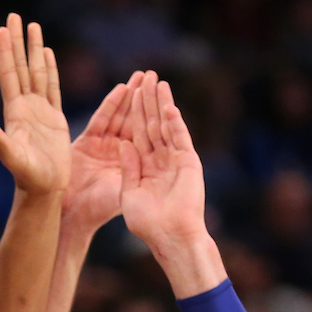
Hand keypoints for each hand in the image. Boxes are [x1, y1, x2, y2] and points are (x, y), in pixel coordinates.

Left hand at [0, 15, 70, 196]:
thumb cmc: (27, 177)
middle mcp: (25, 107)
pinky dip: (50, 69)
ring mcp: (40, 111)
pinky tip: (47, 54)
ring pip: (37, 73)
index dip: (6, 51)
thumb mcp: (11, 157)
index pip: (9, 74)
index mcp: (14, 112)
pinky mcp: (55, 118)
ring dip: (35, 50)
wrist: (43, 190)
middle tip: (14, 15)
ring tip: (33, 26)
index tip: (3, 28)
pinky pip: (52, 87)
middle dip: (18, 41)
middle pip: (21, 66)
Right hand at [63, 72, 142, 233]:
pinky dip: (111, 105)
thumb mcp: (127, 191)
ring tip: (141, 76)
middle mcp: (118, 152)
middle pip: (135, 120)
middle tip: (154, 75)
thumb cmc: (100, 210)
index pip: (148, 134)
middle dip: (144, 98)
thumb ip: (136, 170)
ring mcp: (102, 146)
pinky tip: (122, 90)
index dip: (156, 115)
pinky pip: (102, 120)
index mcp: (132, 163)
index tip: (167, 96)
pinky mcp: (86, 143)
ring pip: (120, 116)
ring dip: (130, 95)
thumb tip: (148, 148)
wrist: (73, 217)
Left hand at [119, 71, 207, 249]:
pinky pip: (179, 137)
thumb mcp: (129, 194)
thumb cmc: (147, 223)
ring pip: (166, 126)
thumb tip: (123, 143)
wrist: (170, 236)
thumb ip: (128, 168)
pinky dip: (174, 121)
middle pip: (151, 124)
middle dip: (147, 100)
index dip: (132, 113)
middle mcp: (160, 160)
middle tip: (145, 75)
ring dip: (161, 104)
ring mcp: (175, 159)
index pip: (137, 133)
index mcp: (144, 167)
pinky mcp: (188, 162)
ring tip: (157, 81)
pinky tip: (167, 104)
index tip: (128, 92)